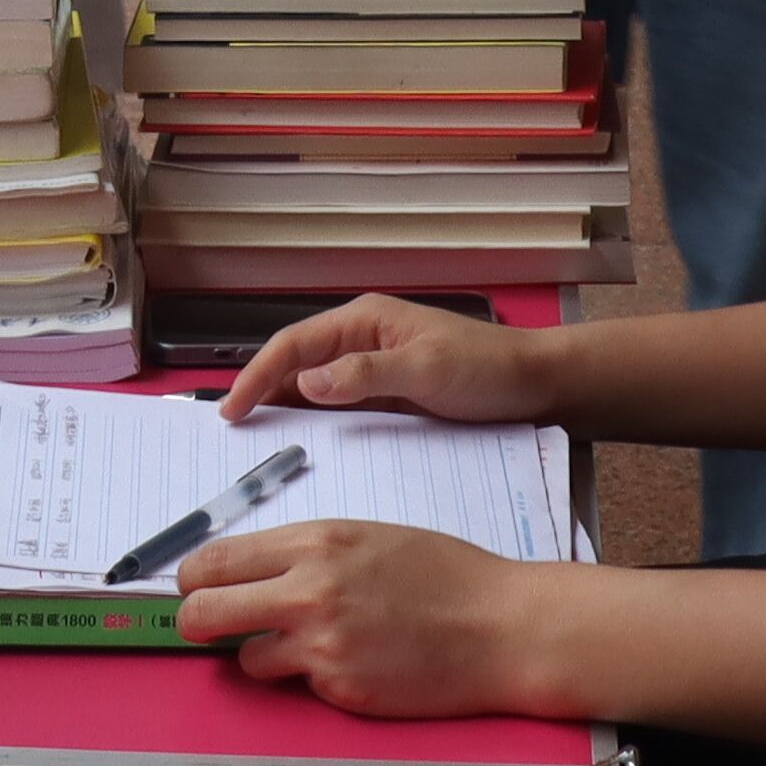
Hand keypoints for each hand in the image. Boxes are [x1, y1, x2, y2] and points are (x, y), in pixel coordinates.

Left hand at [171, 518, 564, 721]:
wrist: (501, 627)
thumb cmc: (444, 575)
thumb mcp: (367, 538)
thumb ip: (304, 553)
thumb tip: (246, 573)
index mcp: (315, 542)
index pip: (213, 562)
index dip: (192, 580)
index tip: (193, 589)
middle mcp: (309, 590)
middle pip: (202, 613)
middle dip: (196, 624)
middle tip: (209, 629)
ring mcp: (323, 645)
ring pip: (244, 659)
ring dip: (261, 655)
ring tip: (308, 645)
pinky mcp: (341, 690)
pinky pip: (298, 686)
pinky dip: (313, 678)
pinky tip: (355, 662)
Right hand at [219, 293, 545, 425]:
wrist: (534, 383)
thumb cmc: (486, 368)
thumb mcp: (426, 369)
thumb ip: (365, 374)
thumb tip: (306, 382)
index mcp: (364, 320)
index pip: (294, 344)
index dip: (256, 374)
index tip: (232, 409)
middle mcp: (361, 338)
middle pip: (295, 363)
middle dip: (260, 391)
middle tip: (232, 430)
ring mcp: (371, 366)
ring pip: (312, 386)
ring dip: (283, 409)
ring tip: (254, 442)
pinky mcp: (385, 393)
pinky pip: (337, 406)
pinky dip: (313, 423)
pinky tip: (301, 444)